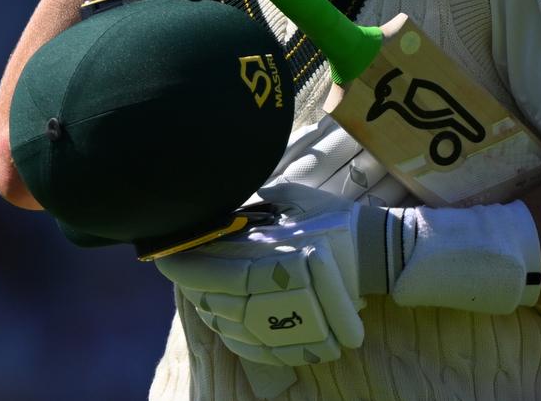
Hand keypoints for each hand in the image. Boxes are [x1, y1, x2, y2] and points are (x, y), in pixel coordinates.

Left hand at [155, 184, 370, 367]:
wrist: (374, 254)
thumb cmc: (333, 219)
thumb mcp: (296, 196)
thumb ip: (260, 199)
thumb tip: (225, 202)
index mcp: (278, 256)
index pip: (218, 269)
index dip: (187, 266)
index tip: (166, 254)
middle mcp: (280, 291)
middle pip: (218, 299)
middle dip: (190, 284)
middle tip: (172, 267)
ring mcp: (288, 320)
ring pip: (229, 324)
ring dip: (204, 305)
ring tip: (191, 286)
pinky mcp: (296, 338)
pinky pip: (248, 344)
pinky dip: (227, 331)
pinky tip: (217, 314)